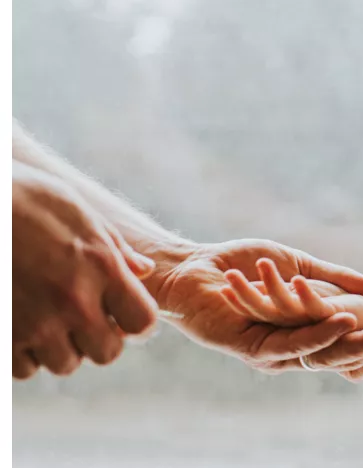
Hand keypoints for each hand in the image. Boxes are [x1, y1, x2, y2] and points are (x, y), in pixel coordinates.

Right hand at [12, 161, 157, 378]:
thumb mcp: (80, 213)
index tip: (124, 314)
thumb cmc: (25, 199)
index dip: (137, 322)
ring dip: (60, 347)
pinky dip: (24, 354)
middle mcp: (74, 301)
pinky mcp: (2, 336)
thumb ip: (115, 249)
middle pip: (106, 353)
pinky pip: (24, 368)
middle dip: (99, 339)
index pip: (142, 322)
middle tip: (83, 318)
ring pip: (64, 363)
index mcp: (102, 268)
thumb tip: (143, 271)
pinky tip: (20, 325)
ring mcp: (35, 323)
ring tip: (47, 318)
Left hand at [152, 239, 362, 378]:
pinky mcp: (248, 347)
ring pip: (318, 351)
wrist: (194, 267)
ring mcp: (268, 350)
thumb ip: (340, 279)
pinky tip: (340, 320)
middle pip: (338, 352)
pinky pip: (288, 345)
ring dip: (352, 339)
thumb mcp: (302, 268)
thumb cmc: (242, 264)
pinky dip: (316, 333)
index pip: (346, 340)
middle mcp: (287, 347)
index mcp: (301, 331)